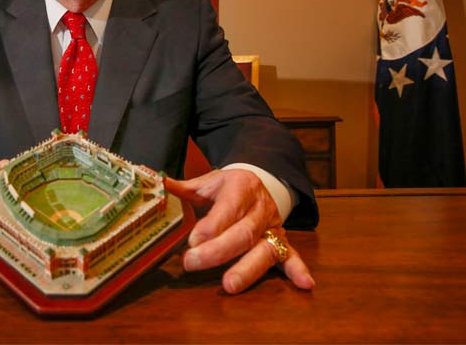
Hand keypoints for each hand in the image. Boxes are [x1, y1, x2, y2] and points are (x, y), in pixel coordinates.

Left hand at [165, 169, 314, 293]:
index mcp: (241, 187)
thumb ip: (185, 187)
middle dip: (217, 251)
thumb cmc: (228, 186)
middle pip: (242, 233)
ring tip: (229, 285)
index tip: (192, 240)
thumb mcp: (208, 181)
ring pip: (263, 249)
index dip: (211, 226)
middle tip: (192, 263)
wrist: (260, 180)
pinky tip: (304, 284)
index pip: (227, 208)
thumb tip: (160, 185)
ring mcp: (273, 227)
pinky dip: (298, 270)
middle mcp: (260, 208)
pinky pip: (292, 256)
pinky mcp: (282, 242)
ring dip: (247, 268)